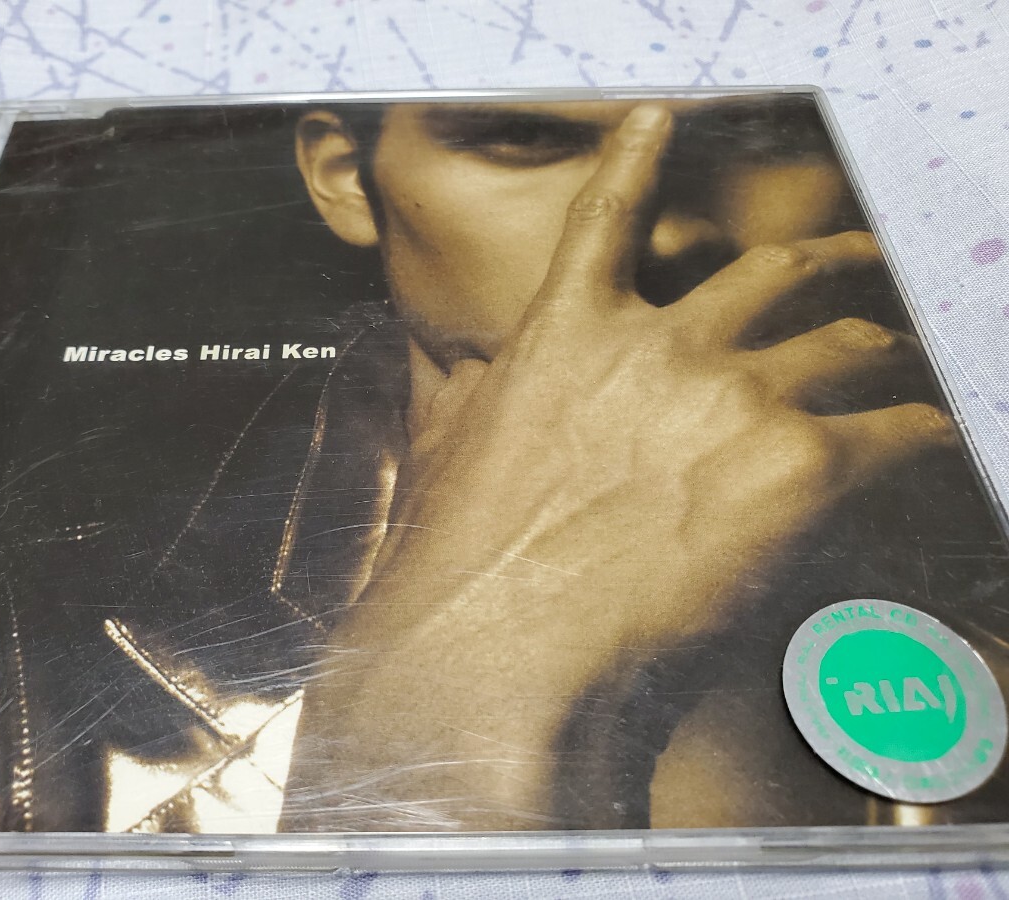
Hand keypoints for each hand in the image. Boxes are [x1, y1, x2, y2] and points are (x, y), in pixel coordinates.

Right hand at [280, 104, 954, 831]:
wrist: (500, 639)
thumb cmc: (462, 559)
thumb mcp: (446, 449)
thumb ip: (471, 391)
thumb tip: (464, 377)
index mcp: (568, 334)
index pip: (606, 219)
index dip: (635, 159)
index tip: (657, 120)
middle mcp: (660, 346)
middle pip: (772, 273)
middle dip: (828, 264)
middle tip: (857, 267)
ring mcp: (732, 396)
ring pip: (845, 345)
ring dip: (883, 350)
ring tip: (903, 359)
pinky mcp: (798, 465)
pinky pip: (896, 430)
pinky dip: (921, 433)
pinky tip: (932, 438)